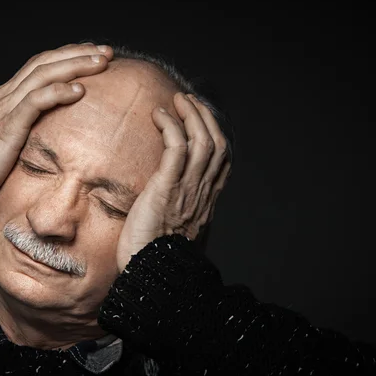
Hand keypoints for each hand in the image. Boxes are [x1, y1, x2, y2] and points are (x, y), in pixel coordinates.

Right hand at [0, 43, 112, 217]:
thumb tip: (52, 137)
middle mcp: (5, 96)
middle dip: (78, 53)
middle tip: (107, 51)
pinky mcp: (7, 126)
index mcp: (6, 98)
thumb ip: (27, 132)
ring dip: (75, 66)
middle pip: (45, 62)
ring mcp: (5, 109)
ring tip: (101, 63)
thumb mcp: (9, 143)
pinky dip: (58, 92)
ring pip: (43, 75)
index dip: (67, 57)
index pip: (40, 67)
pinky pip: (35, 102)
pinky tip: (79, 91)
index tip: (94, 56)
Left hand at [116, 93, 230, 271]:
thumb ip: (178, 212)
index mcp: (207, 201)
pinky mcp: (167, 188)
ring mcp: (188, 189)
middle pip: (217, 143)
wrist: (152, 275)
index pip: (223, 160)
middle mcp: (203, 192)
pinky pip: (176, 148)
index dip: (216, 134)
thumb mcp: (175, 230)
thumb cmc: (155, 257)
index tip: (201, 119)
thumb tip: (168, 205)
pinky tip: (159, 115)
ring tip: (177, 100)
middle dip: (205, 117)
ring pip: (202, 140)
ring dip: (191, 114)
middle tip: (188, 101)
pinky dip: (171, 126)